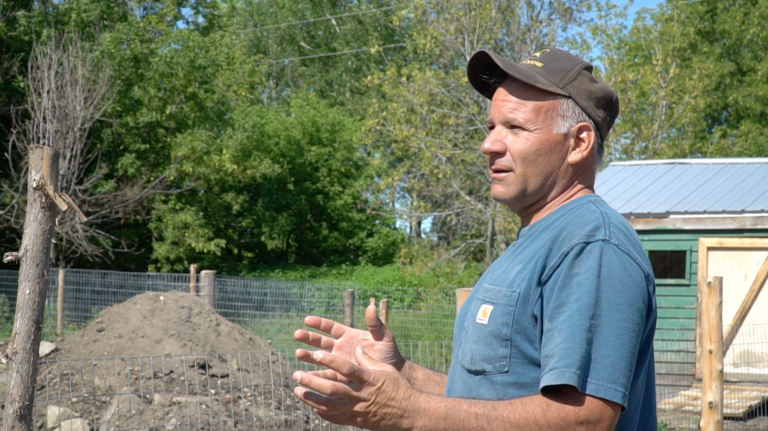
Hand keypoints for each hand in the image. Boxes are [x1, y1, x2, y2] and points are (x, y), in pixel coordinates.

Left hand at [293, 347, 419, 429]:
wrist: (409, 413)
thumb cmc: (398, 387)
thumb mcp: (385, 369)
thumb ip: (367, 359)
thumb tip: (355, 348)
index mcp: (368, 379)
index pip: (346, 368)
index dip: (330, 360)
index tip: (317, 353)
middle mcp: (360, 395)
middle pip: (332, 388)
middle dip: (312, 381)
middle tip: (296, 374)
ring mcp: (357, 410)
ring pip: (329, 405)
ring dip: (311, 398)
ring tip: (297, 390)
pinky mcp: (356, 421)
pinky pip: (336, 418)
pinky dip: (323, 412)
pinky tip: (313, 406)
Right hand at [294, 304, 405, 371]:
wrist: (393, 374)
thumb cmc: (389, 353)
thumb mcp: (384, 338)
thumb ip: (376, 324)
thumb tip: (371, 307)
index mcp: (349, 335)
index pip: (331, 327)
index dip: (319, 323)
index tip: (306, 319)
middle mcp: (341, 348)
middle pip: (321, 341)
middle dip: (308, 338)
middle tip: (296, 334)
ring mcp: (339, 363)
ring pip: (320, 358)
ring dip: (308, 356)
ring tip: (297, 354)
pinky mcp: (340, 377)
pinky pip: (325, 376)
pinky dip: (315, 376)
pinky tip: (305, 376)